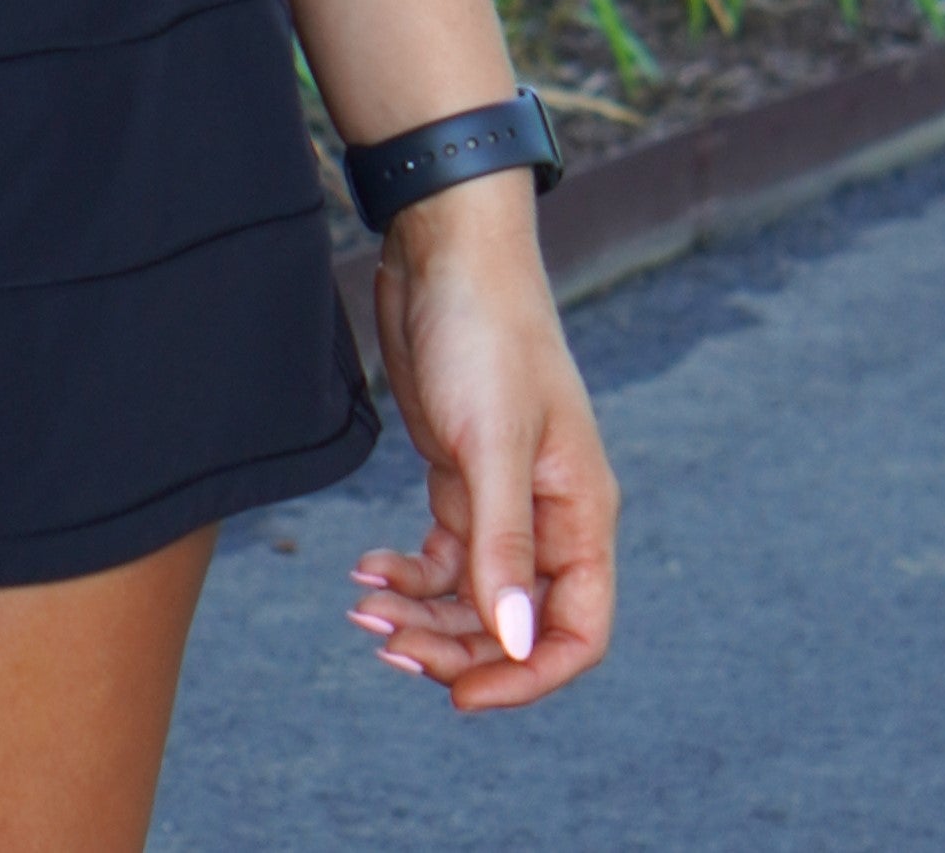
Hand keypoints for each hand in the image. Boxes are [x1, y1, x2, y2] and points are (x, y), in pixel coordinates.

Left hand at [351, 170, 616, 710]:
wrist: (444, 250)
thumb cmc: (486, 334)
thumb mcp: (491, 442)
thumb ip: (503, 545)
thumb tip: (516, 643)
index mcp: (581, 513)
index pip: (579, 631)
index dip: (528, 677)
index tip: (462, 695)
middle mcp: (549, 516)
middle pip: (514, 624)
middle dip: (455, 647)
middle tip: (390, 645)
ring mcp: (502, 498)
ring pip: (471, 596)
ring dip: (422, 614)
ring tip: (363, 609)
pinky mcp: (459, 476)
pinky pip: (441, 556)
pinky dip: (406, 572)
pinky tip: (364, 568)